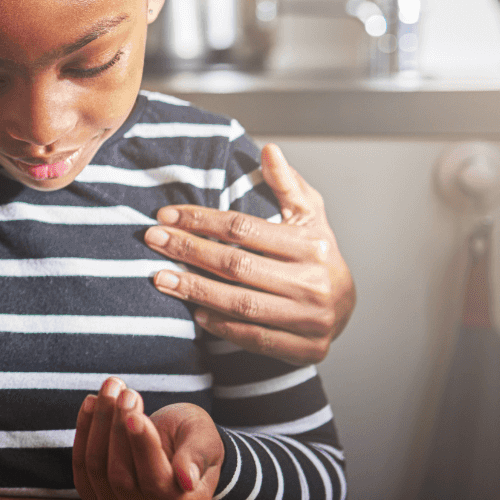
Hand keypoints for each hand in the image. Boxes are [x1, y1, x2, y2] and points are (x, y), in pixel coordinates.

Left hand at [73, 377, 221, 499]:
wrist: (175, 445)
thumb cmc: (194, 440)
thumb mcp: (205, 439)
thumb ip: (197, 457)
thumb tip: (187, 480)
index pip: (157, 484)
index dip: (143, 449)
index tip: (135, 416)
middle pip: (122, 478)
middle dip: (118, 430)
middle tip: (125, 392)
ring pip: (97, 471)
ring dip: (99, 425)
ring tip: (111, 390)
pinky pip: (81, 468)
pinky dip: (83, 432)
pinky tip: (90, 403)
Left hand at [144, 143, 354, 364]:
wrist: (345, 307)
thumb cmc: (316, 253)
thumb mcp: (309, 215)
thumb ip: (287, 184)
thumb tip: (269, 150)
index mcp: (312, 244)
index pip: (244, 229)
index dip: (201, 220)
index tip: (166, 215)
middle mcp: (313, 282)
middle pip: (237, 265)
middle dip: (189, 251)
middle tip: (154, 240)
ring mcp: (311, 319)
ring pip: (241, 304)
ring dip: (195, 291)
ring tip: (161, 278)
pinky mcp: (307, 350)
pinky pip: (255, 338)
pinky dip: (222, 327)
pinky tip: (195, 313)